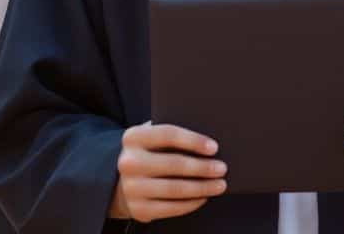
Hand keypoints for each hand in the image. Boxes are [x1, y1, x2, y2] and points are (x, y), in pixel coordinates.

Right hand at [109, 122, 227, 222]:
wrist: (121, 182)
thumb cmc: (149, 154)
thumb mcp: (152, 138)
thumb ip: (171, 135)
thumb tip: (207, 142)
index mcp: (133, 137)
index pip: (168, 134)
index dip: (193, 140)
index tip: (214, 148)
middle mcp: (128, 162)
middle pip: (174, 164)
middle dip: (202, 167)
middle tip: (222, 168)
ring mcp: (131, 188)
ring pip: (175, 189)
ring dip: (202, 187)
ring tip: (220, 184)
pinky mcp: (138, 209)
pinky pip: (171, 208)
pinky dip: (191, 203)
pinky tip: (203, 197)